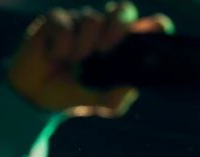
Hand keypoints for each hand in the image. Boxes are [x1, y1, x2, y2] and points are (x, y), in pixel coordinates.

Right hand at [7, 2, 173, 114]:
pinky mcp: (54, 22)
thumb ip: (120, 94)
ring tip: (76, 62)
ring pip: (91, 18)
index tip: (160, 29)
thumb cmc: (76, 97)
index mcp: (120, 48)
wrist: (39, 99)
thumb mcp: (104, 103)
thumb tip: (134, 84)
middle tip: (108, 47)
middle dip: (119, 24)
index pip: (144, 28)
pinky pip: (64, 22)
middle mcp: (103, 31)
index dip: (156, 26)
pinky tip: (57, 56)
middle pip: (122, 9)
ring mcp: (79, 24)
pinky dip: (62, 42)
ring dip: (85, 43)